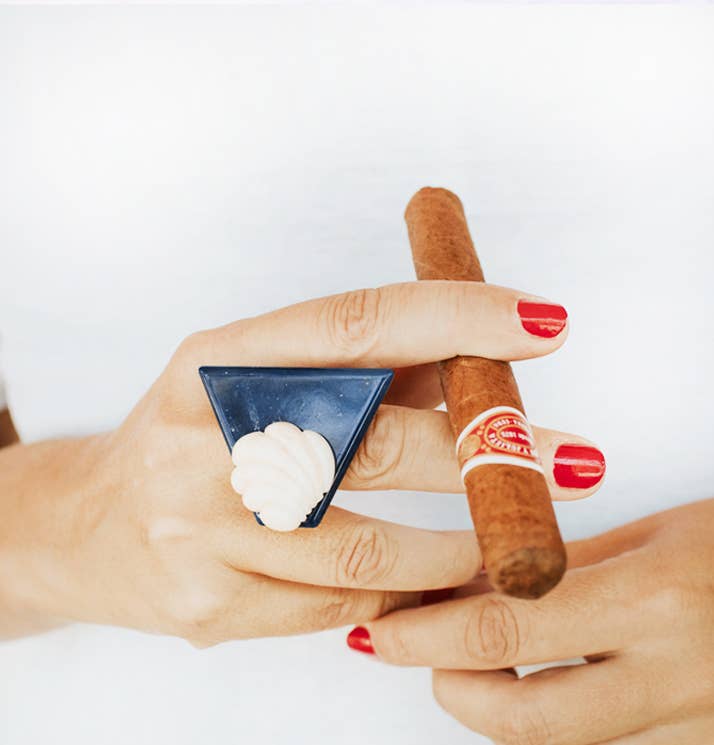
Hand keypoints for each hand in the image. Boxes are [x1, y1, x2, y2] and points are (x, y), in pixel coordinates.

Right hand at [1, 282, 595, 644]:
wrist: (91, 529)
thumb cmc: (199, 440)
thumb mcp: (258, 384)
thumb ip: (363, 370)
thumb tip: (483, 358)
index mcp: (216, 361)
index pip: (350, 326)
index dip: (452, 319)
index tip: (539, 321)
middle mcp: (198, 439)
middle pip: (369, 439)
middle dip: (486, 452)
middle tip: (574, 458)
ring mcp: (197, 530)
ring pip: (367, 551)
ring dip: (459, 550)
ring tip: (508, 540)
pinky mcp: (209, 607)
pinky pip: (340, 609)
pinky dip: (404, 599)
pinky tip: (432, 586)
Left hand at [359, 499, 713, 744]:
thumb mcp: (654, 534)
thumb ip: (564, 565)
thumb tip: (476, 581)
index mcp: (653, 599)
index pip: (508, 626)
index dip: (431, 634)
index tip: (386, 630)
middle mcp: (673, 676)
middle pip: (525, 716)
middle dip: (451, 688)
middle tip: (414, 653)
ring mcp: (692, 728)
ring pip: (559, 742)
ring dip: (496, 706)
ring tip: (467, 662)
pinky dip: (554, 718)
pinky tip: (542, 677)